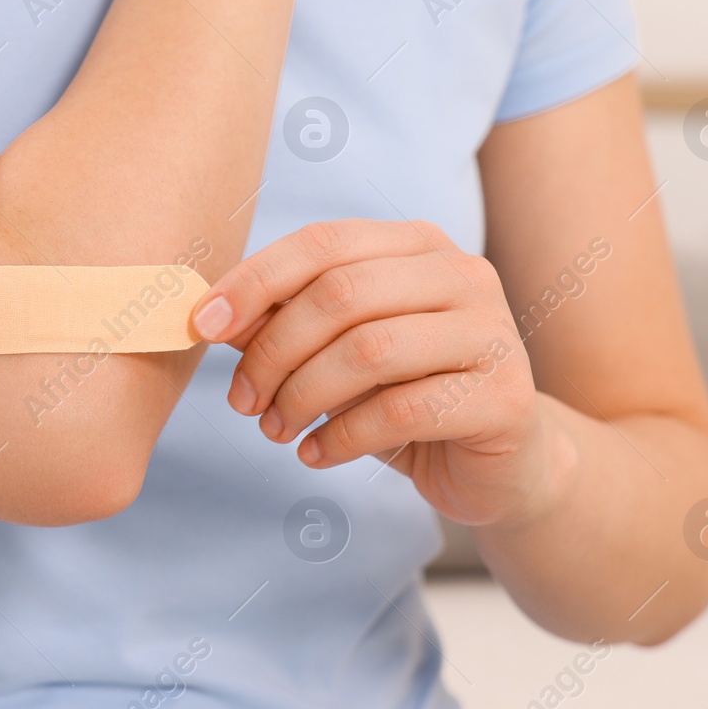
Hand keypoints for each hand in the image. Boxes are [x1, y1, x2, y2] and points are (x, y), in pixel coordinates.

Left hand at [191, 220, 564, 528]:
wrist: (502, 464)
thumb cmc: (409, 397)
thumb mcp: (341, 352)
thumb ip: (288, 324)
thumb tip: (214, 318)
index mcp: (419, 246)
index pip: (324, 244)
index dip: (255, 281)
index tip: (202, 325)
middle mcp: (463, 275)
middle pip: (342, 295)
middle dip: (274, 351)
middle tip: (242, 401)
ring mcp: (492, 333)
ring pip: (369, 351)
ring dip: (302, 396)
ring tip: (275, 430)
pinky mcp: (505, 397)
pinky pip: (401, 412)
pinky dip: (341, 437)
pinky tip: (315, 453)